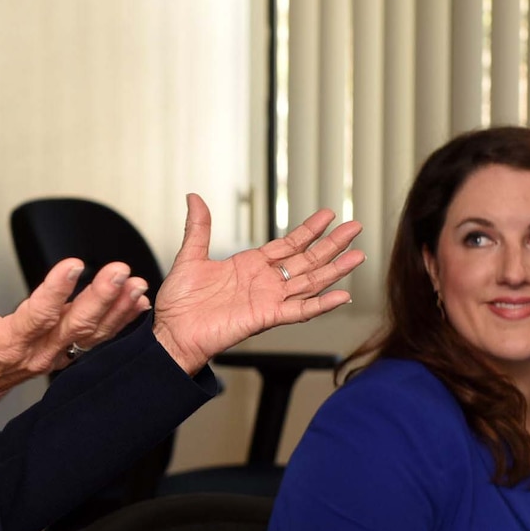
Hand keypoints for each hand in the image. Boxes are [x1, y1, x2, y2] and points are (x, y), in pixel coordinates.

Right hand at [0, 253, 150, 427]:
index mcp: (10, 342)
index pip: (38, 315)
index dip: (56, 290)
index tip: (73, 265)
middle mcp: (38, 352)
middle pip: (75, 325)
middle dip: (100, 297)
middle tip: (119, 271)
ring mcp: (54, 357)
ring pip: (91, 335)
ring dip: (117, 310)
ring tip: (136, 285)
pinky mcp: (62, 356)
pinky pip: (95, 341)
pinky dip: (118, 322)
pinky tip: (135, 304)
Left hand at [150, 195, 363, 374]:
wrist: (172, 332)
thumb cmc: (179, 302)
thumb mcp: (190, 256)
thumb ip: (199, 228)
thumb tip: (195, 198)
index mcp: (250, 265)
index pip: (288, 244)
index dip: (309, 230)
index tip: (328, 214)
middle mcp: (264, 282)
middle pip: (307, 260)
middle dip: (332, 244)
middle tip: (355, 227)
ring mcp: (268, 300)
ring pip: (310, 283)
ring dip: (335, 270)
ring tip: (358, 255)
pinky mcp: (266, 318)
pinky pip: (299, 311)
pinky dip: (321, 304)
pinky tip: (341, 295)